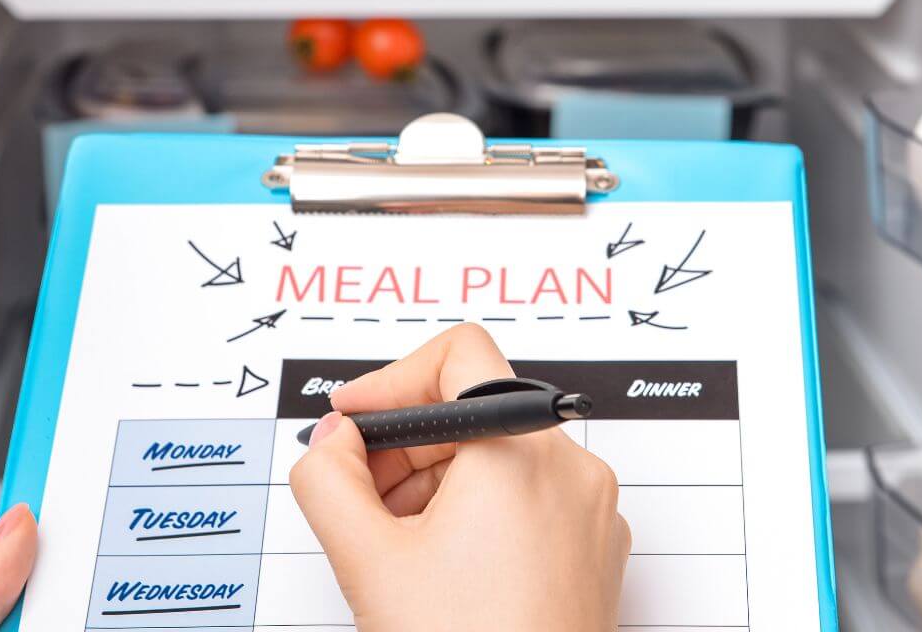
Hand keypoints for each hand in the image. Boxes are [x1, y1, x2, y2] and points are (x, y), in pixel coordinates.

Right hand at [290, 324, 630, 631]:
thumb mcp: (368, 560)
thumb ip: (328, 479)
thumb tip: (332, 442)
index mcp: (521, 451)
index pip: (459, 355)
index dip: (393, 378)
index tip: (356, 419)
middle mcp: (570, 469)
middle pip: (475, 411)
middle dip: (405, 446)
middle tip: (357, 491)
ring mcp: (589, 512)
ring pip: (500, 459)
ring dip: (435, 483)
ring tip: (395, 543)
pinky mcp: (594, 548)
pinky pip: (529, 498)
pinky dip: (477, 512)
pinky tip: (439, 565)